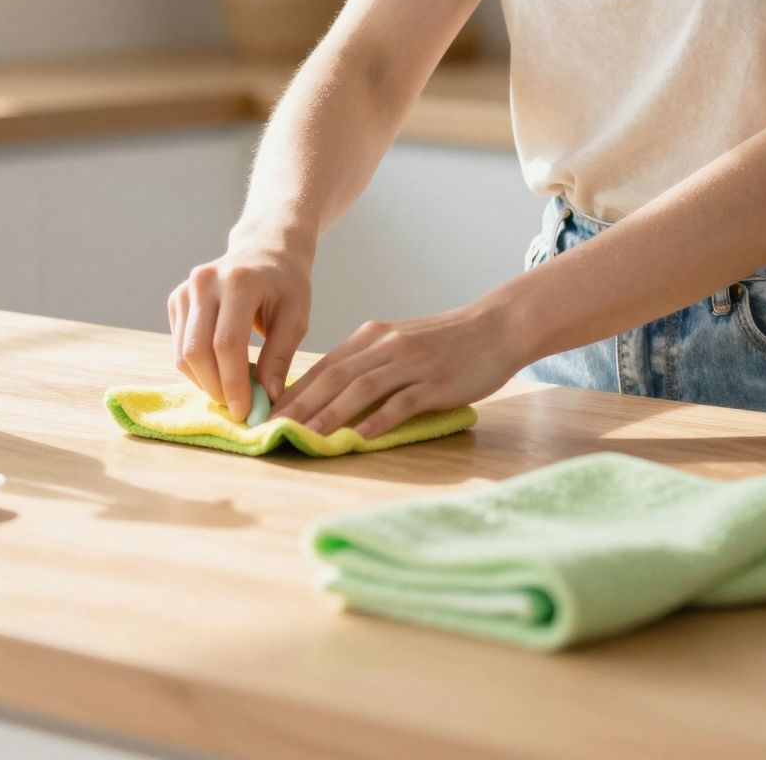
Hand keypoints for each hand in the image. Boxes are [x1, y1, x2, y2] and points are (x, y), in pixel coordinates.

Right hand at [168, 221, 314, 422]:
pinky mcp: (176, 299)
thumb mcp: (296, 318)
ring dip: (205, 382)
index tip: (245, 411)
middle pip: (197, 351)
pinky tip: (220, 371)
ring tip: (232, 391)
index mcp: (239, 282)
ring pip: (182, 353)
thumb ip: (280, 357)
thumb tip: (267, 398)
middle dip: (215, 388)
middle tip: (237, 407)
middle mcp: (205, 282)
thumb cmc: (286, 285)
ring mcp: (186, 289)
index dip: (233, 383)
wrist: (266, 250)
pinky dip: (197, 368)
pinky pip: (179, 346)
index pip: (226, 344)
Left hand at [268, 298, 525, 440]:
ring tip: (307, 435)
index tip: (269, 413)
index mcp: (373, 336)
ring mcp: (411, 363)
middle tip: (274, 428)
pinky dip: (379, 420)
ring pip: (362, 388)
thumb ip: (370, 362)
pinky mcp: (436, 381)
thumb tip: (333, 393)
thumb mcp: (401, 342)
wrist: (496, 326)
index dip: (295, 390)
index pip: (324, 365)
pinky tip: (361, 437)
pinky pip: (402, 402)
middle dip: (301, 403)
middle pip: (334, 376)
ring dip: (331, 413)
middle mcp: (386, 345)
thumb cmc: (447, 340)